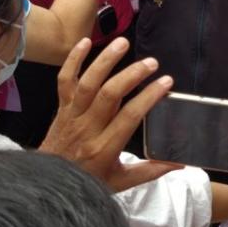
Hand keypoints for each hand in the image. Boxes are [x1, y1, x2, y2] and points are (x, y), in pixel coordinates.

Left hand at [40, 37, 181, 192]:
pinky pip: (65, 80)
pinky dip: (73, 60)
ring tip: (123, 43)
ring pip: (87, 83)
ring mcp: (72, 115)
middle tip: (151, 63)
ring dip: (105, 61)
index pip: (130, 117)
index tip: (166, 82)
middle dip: (131, 75)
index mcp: (104, 148)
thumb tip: (180, 163)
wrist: (47, 184)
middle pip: (109, 95)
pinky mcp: (62, 107)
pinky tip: (86, 42)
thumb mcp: (120, 182)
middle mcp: (87, 129)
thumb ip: (150, 171)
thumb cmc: (86, 182)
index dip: (149, 97)